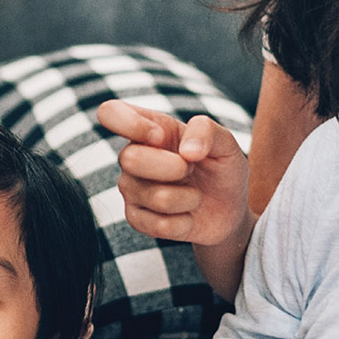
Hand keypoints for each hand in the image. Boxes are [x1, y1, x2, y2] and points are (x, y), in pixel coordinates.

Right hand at [99, 100, 253, 247]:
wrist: (228, 209)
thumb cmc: (220, 167)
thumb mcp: (226, 143)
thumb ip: (207, 131)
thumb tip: (186, 152)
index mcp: (149, 127)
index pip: (110, 113)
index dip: (130, 124)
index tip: (160, 136)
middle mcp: (132, 155)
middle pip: (129, 158)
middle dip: (175, 167)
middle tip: (192, 169)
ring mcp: (131, 188)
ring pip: (155, 197)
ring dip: (189, 198)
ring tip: (195, 195)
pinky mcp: (136, 219)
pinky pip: (158, 226)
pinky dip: (185, 222)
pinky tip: (187, 216)